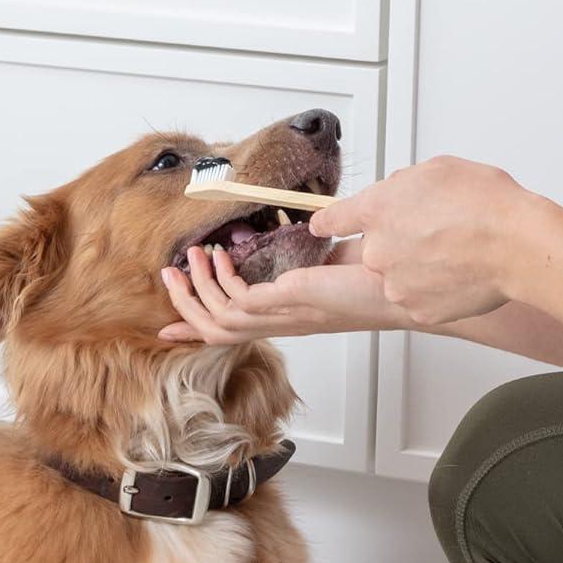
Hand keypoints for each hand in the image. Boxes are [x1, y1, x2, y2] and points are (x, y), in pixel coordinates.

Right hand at [158, 236, 412, 345]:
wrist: (396, 286)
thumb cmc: (371, 276)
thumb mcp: (327, 263)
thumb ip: (307, 257)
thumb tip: (309, 230)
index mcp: (285, 317)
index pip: (232, 332)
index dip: (195, 332)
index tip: (167, 331)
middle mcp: (279, 322)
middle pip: (214, 330)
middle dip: (184, 306)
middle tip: (167, 277)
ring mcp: (279, 316)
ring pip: (216, 320)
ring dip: (195, 289)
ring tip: (191, 257)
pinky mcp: (285, 304)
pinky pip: (236, 303)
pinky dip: (219, 281)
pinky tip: (220, 258)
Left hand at [308, 155, 529, 327]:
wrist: (517, 246)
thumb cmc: (486, 205)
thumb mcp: (437, 170)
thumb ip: (403, 185)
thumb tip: (397, 197)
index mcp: (376, 208)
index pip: (332, 219)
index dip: (328, 222)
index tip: (321, 226)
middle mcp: (377, 249)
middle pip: (374, 246)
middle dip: (398, 240)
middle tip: (436, 232)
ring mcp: (394, 283)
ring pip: (397, 273)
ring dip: (418, 265)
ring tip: (455, 253)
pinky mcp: (416, 309)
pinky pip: (418, 296)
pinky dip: (435, 288)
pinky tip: (460, 272)